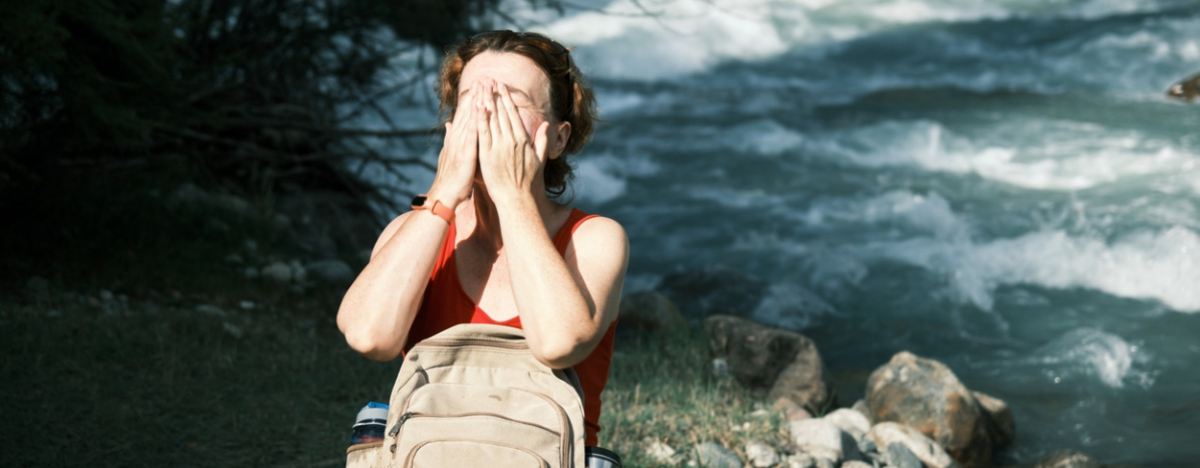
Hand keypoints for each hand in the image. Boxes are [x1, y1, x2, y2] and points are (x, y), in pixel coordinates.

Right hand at [427, 81, 482, 207]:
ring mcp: (460, 144)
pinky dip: (476, 121)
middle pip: (468, 112)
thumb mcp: (450, 154)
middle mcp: (457, 138)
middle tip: (484, 78)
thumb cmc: (452, 177)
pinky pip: (472, 135)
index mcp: (456, 138)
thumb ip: (451, 138)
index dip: (472, 99)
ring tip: (483, 87)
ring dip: (476, 102)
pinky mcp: (465, 153)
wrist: (444, 194)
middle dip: (475, 95)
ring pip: (470, 119)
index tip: (479, 85)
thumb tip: (449, 124)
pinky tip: (481, 110)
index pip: (465, 114)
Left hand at [477, 80, 549, 205]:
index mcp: (522, 140)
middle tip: (489, 79)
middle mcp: (511, 141)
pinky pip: (483, 134)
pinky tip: (476, 107)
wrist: (517, 200)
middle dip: (494, 94)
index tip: (500, 86)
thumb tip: (546, 124)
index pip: (513, 114)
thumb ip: (541, 141)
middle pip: (501, 112)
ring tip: (480, 87)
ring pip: (491, 119)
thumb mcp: (539, 160)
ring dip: (486, 101)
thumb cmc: (528, 183)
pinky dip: (480, 120)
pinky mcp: (488, 156)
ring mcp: (499, 148)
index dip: (505, 98)